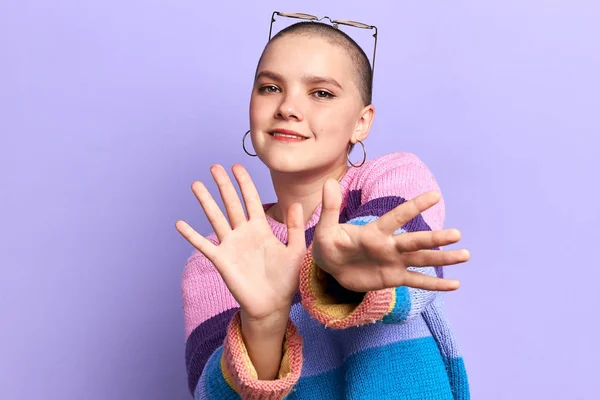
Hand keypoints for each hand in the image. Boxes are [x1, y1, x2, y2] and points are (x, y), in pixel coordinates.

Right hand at [175, 164, 306, 325]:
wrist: (273, 304)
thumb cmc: (286, 279)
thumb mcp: (296, 251)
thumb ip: (295, 228)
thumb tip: (295, 204)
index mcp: (261, 228)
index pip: (251, 200)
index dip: (244, 183)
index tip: (236, 166)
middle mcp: (243, 233)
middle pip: (231, 203)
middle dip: (223, 185)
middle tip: (214, 166)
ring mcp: (231, 245)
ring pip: (216, 218)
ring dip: (206, 202)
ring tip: (196, 184)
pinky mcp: (222, 260)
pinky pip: (204, 245)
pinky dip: (192, 235)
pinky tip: (180, 224)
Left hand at [311, 179, 469, 292]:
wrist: (330, 267)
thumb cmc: (328, 244)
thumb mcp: (325, 229)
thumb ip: (330, 208)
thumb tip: (329, 183)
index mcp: (374, 232)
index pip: (396, 217)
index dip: (414, 207)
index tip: (434, 195)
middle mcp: (389, 245)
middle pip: (415, 241)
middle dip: (435, 238)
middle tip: (457, 234)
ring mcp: (394, 262)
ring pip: (422, 259)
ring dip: (443, 259)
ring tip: (465, 255)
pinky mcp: (394, 278)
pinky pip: (417, 281)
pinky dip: (435, 284)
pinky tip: (455, 285)